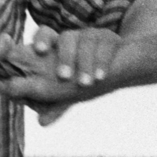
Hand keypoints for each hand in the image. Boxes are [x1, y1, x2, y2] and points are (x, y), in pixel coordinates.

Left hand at [0, 26, 127, 122]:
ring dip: (84, 63)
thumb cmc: (81, 80)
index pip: (44, 33)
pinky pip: (106, 46)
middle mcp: (74, 37)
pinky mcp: (110, 38)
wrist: (117, 69)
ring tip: (84, 84)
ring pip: (87, 41)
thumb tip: (42, 122)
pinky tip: (100, 78)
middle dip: (65, 57)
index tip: (39, 50)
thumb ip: (54, 105)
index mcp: (56, 45)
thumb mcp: (68, 93)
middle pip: (66, 37)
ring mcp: (93, 35)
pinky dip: (102, 62)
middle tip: (63, 77)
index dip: (41, 39)